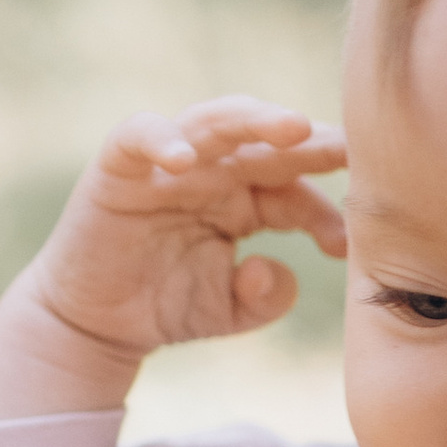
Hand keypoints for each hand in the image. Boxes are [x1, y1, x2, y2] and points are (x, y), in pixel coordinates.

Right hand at [29, 97, 348, 357]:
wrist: (96, 325)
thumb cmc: (166, 306)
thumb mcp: (229, 311)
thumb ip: (263, 298)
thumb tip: (275, 270)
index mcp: (249, 200)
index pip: (297, 191)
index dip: (326, 212)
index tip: (349, 244)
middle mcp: (215, 171)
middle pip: (268, 143)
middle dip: (310, 141)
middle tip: (348, 147)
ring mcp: (169, 163)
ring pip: (216, 124)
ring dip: (256, 120)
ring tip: (295, 127)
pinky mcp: (119, 166)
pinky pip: (139, 136)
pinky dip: (160, 140)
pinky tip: (183, 161)